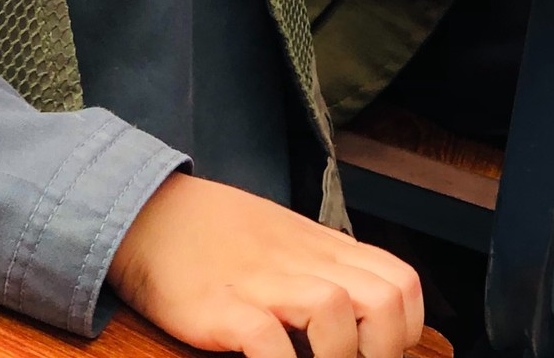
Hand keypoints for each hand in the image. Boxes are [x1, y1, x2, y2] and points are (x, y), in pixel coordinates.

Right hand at [108, 173, 422, 357]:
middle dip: (382, 354)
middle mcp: (299, 262)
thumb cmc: (218, 235)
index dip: (405, 329)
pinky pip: (266, 339)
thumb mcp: (285, 241)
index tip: (378, 352)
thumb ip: (325, 269)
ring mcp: (260, 282)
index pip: (400, 282)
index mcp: (320, 248)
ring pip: (334, 313)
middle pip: (383, 302)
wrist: (148, 210)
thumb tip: (367, 318)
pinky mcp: (219, 305)